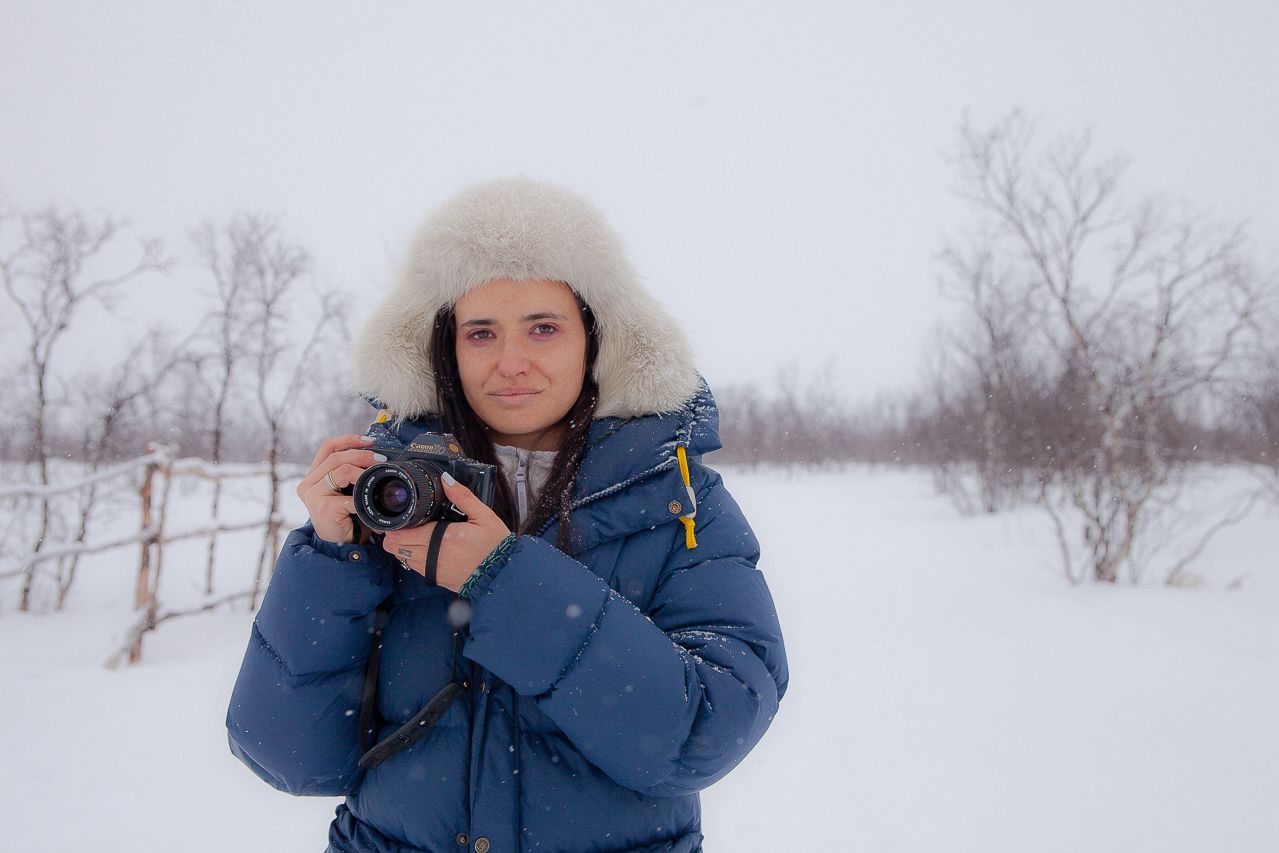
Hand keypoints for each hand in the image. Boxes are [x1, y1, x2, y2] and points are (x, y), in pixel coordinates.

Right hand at [296, 434, 382, 543]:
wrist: (338, 544)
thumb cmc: (345, 515)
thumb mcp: (346, 490)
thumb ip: (351, 473)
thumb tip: (377, 456)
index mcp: (314, 474)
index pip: (328, 447)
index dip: (349, 439)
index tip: (369, 440)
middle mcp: (309, 483)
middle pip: (336, 457)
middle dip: (361, 455)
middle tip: (380, 460)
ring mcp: (313, 496)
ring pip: (339, 471)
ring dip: (361, 472)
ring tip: (376, 476)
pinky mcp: (322, 509)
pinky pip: (347, 497)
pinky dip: (362, 498)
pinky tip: (370, 502)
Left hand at [382, 473, 511, 592]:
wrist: (503, 574)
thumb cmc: (495, 545)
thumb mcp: (483, 516)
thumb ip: (462, 497)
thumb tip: (446, 480)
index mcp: (443, 537)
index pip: (402, 534)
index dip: (395, 525)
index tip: (402, 516)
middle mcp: (433, 555)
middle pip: (394, 547)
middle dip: (395, 535)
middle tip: (406, 524)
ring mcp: (433, 570)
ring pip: (401, 558)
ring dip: (403, 546)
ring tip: (416, 535)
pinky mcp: (436, 579)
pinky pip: (414, 568)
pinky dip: (414, 558)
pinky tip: (427, 548)